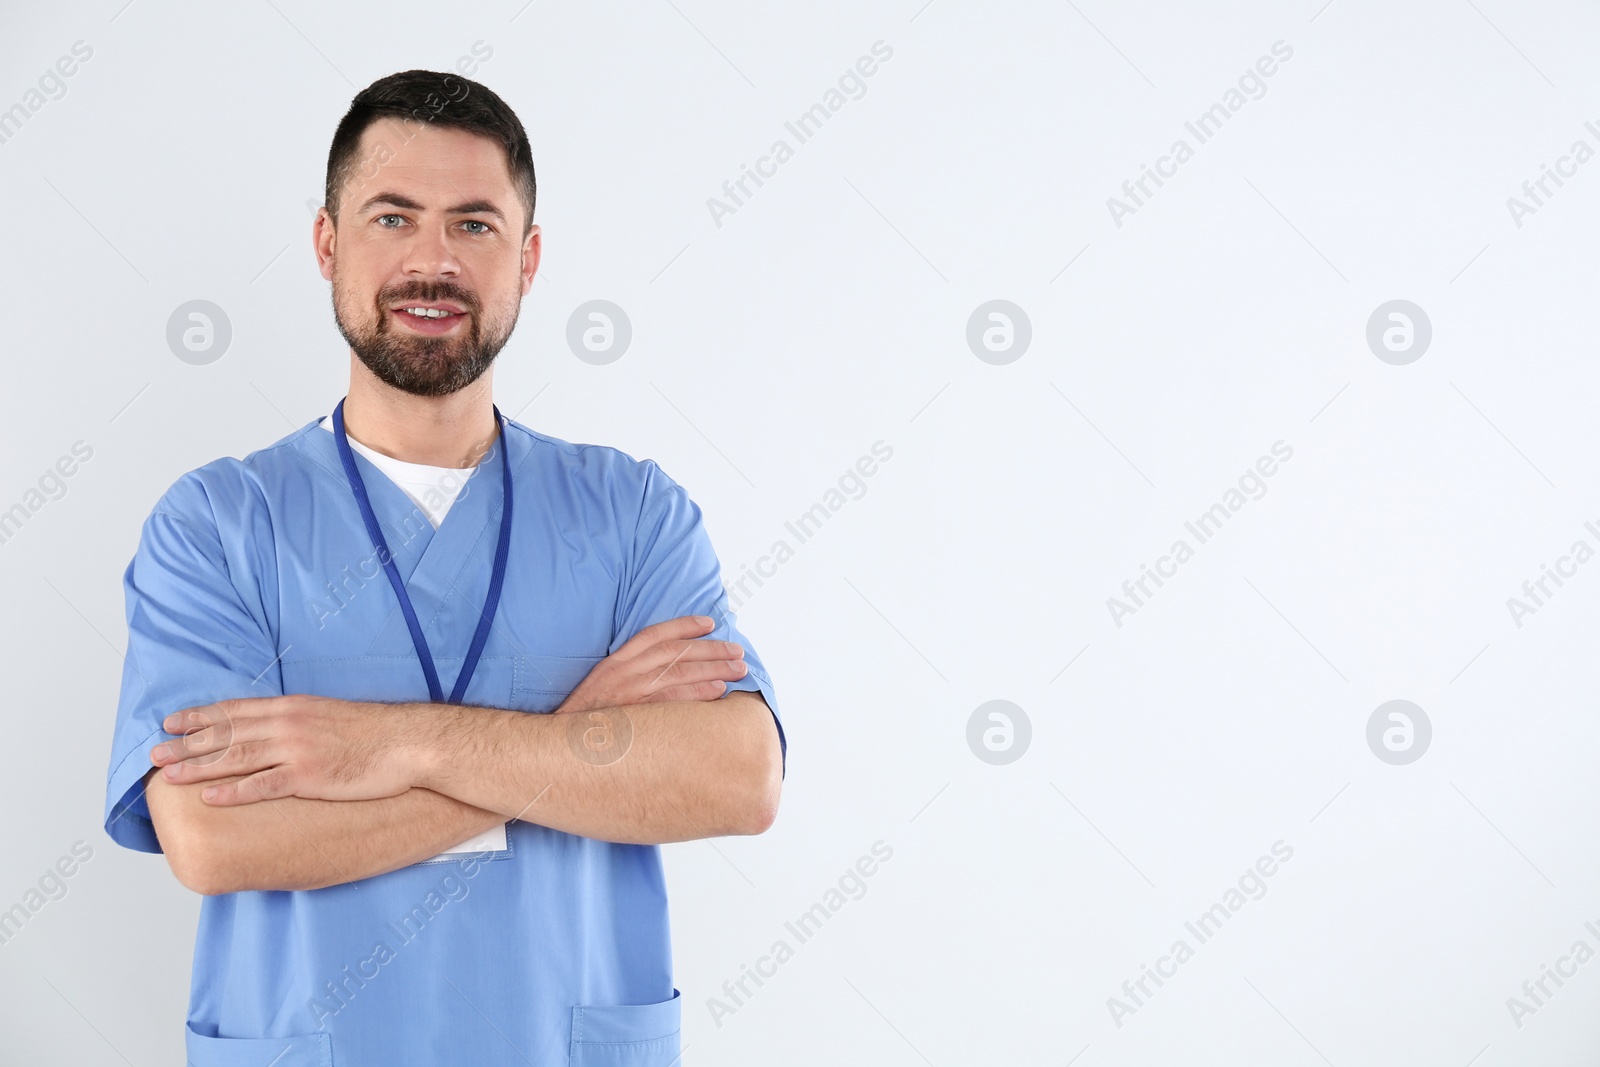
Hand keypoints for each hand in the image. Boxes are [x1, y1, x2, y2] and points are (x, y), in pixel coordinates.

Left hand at [148, 696, 425, 805]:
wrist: (408, 742)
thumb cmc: (376, 732)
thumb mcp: (331, 714)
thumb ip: (300, 720)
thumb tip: (277, 729)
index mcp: (293, 707)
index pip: (236, 709)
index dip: (201, 716)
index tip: (172, 721)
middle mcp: (289, 724)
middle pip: (227, 733)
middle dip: (187, 743)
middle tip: (155, 752)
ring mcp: (298, 750)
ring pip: (237, 757)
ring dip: (198, 766)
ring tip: (168, 775)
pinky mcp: (310, 776)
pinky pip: (263, 785)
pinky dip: (233, 790)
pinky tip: (209, 796)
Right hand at [556, 615, 747, 714]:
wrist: (560, 745)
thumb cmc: (586, 718)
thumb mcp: (603, 686)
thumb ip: (631, 674)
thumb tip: (666, 670)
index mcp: (616, 662)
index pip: (655, 635)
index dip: (684, 625)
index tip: (709, 623)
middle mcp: (625, 672)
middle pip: (676, 652)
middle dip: (710, 650)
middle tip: (737, 651)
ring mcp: (631, 694)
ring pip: (679, 673)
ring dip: (713, 670)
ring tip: (737, 670)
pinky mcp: (636, 715)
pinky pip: (674, 700)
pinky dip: (697, 695)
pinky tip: (718, 693)